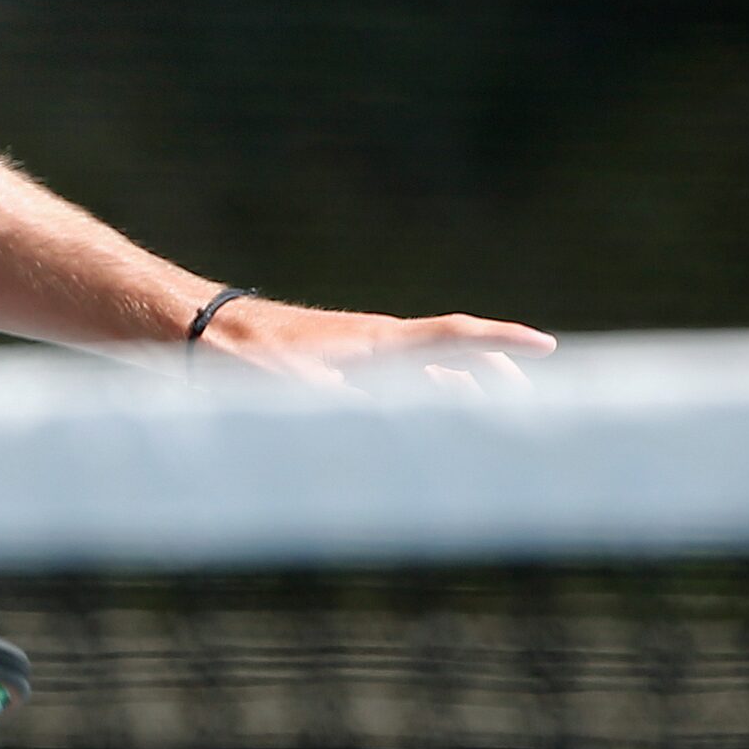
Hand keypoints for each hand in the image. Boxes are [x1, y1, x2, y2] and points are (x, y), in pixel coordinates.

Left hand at [197, 296, 554, 392]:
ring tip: (492, 411)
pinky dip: (425, 394)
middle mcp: (376, 342)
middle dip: (494, 371)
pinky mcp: (338, 363)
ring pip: (427, 368)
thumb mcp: (286, 382)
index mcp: (375, 342)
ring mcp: (359, 351)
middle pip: (452, 352)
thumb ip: (328, 399)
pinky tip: (428, 415)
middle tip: (530, 398)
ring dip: (462, 387)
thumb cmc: (241, 355)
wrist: (201, 330)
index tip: (547, 346)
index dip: (501, 341)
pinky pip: (399, 378)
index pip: (453, 336)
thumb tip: (368, 418)